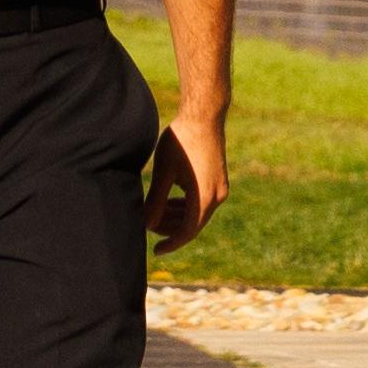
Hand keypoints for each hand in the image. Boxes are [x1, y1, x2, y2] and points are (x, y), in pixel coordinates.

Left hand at [156, 104, 232, 249]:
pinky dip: (186, 205)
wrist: (204, 116)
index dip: (171, 243)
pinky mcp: (218, 179)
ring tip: (156, 214)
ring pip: (198, 213)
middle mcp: (218, 196)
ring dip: (178, 217)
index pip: (188, 232)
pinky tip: (170, 200)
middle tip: (149, 226)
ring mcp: (220, 188)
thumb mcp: (164, 172)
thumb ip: (156, 200)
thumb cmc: (181, 141)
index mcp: (205, 197)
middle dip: (171, 229)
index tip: (156, 250)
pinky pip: (202, 201)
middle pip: (193, 224)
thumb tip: (147, 225)